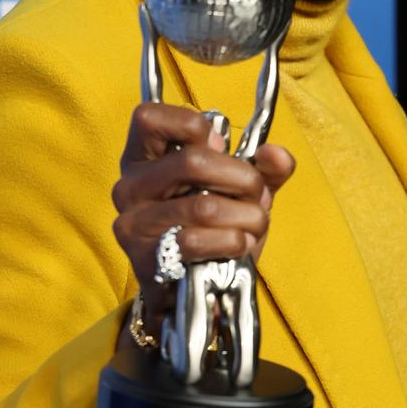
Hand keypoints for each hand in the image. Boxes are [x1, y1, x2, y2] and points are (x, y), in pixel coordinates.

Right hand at [112, 102, 294, 337]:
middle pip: (192, 160)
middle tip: (256, 192)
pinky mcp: (144, 259)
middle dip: (242, 177)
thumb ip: (263, 167)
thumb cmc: (213, 227)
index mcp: (143, 157)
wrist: (194, 291)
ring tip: (255, 223)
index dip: (193, 126)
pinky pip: (198, 241)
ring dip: (246, 215)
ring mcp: (134, 222)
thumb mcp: (240, 189)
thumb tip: (277, 155)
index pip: (149, 116)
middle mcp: (129, 185)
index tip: (221, 147)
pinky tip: (240, 246)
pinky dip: (232, 242)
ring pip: (203, 206)